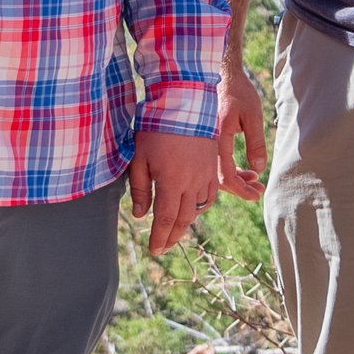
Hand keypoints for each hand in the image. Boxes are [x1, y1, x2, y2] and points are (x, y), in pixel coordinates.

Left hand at [128, 130, 218, 255]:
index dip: (160, 238)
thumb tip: (141, 214)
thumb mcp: (140, 157)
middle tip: (163, 247)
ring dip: (186, 223)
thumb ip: (140, 188)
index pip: (166, 220)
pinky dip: (201, 206)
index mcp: (172, 182)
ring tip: (175, 231)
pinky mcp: (213, 166)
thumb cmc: (157, 128)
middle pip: (184, 219)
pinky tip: (193, 208)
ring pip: (199, 209)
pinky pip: (210, 194)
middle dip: (172, 236)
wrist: (185, 103)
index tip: (154, 250)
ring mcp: (205, 175)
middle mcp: (192, 183)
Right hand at [216, 62, 266, 201]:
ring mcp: (203, 143)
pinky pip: (213, 162)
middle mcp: (205, 144)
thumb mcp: (252, 114)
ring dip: (235, 179)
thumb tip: (259, 169)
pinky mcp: (205, 139)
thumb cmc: (237, 90)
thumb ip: (255, 142)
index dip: (241, 189)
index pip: (225, 175)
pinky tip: (245, 169)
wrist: (218, 72)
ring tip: (254, 180)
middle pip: (218, 179)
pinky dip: (229, 169)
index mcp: (216, 138)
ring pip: (215, 172)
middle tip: (258, 190)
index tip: (256, 193)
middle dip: (240, 188)